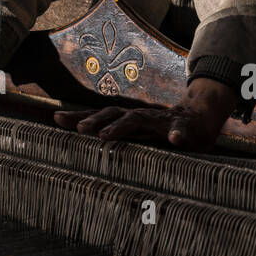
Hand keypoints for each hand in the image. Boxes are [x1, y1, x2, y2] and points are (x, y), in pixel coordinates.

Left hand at [52, 78, 237, 151]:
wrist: (199, 120)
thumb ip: (115, 137)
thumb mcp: (136, 135)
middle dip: (94, 120)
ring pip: (139, 120)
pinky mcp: (182, 128)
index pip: (99, 116)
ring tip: (106, 135)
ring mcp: (160, 121)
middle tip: (78, 129)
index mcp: (127, 120)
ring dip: (121, 126)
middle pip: (113, 113)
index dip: (78, 116)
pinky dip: (176, 135)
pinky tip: (174, 140)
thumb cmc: (161, 131)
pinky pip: (180, 131)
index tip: (56, 119)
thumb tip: (83, 142)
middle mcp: (140, 117)